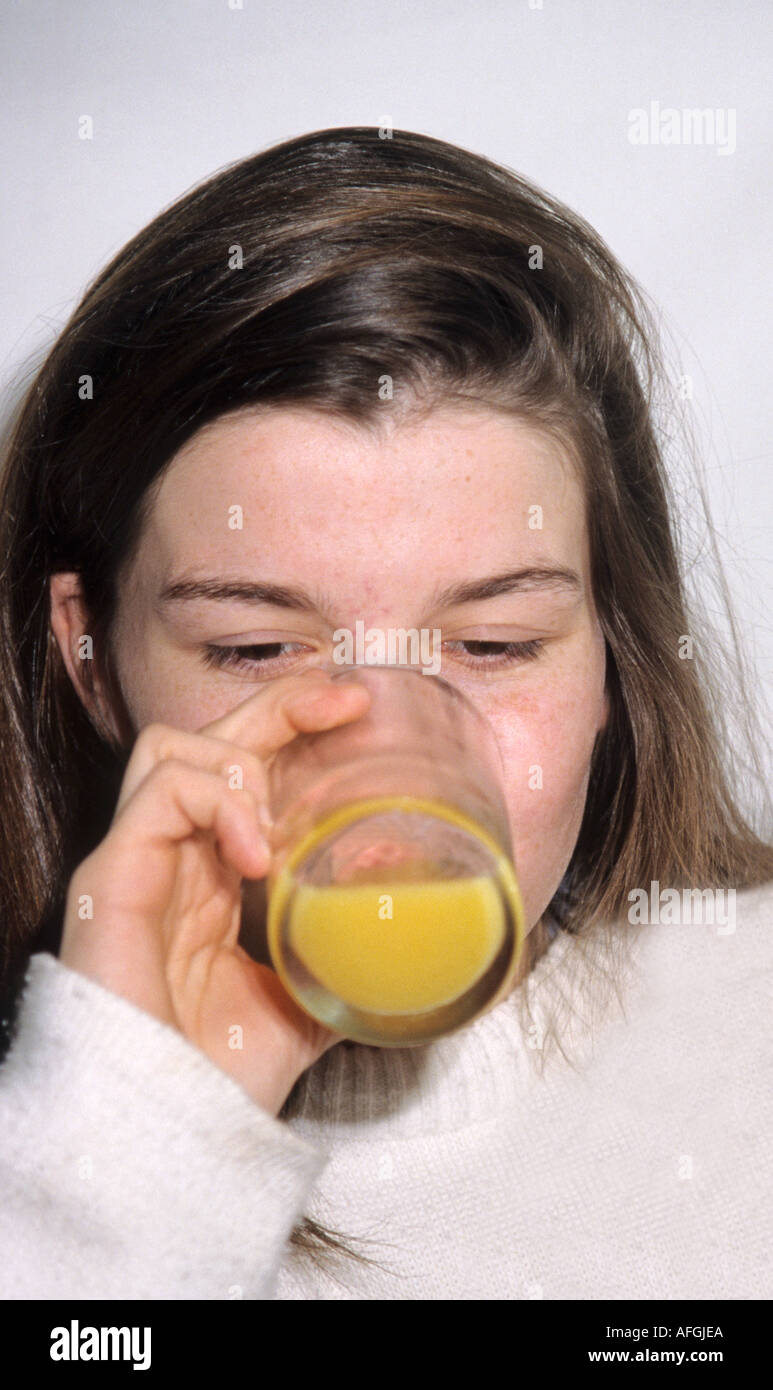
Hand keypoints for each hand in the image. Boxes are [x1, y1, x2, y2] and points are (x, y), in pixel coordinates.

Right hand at [59, 670, 370, 1115]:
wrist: (169, 1131)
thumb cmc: (220, 1075)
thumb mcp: (307, 1003)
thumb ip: (341, 958)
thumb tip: (410, 937)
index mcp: (209, 876)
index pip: (239, 766)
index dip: (290, 724)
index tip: (354, 709)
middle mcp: (169, 857)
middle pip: (207, 737)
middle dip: (278, 706)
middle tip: (342, 702)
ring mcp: (136, 863)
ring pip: (171, 748)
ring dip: (242, 763)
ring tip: (281, 826)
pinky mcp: (109, 879)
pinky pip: (161, 794)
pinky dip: (219, 802)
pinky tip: (256, 853)